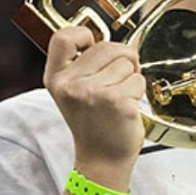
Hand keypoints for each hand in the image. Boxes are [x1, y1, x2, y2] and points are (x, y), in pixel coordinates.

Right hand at [43, 27, 145, 181]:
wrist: (102, 159)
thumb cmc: (94, 124)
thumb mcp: (74, 92)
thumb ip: (82, 64)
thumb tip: (105, 35)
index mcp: (56, 78)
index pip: (64, 36)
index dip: (85, 35)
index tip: (93, 48)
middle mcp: (70, 84)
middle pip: (108, 45)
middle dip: (122, 59)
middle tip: (116, 82)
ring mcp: (92, 92)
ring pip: (128, 62)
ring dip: (131, 78)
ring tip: (120, 98)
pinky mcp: (116, 101)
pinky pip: (139, 79)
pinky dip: (139, 92)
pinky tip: (127, 108)